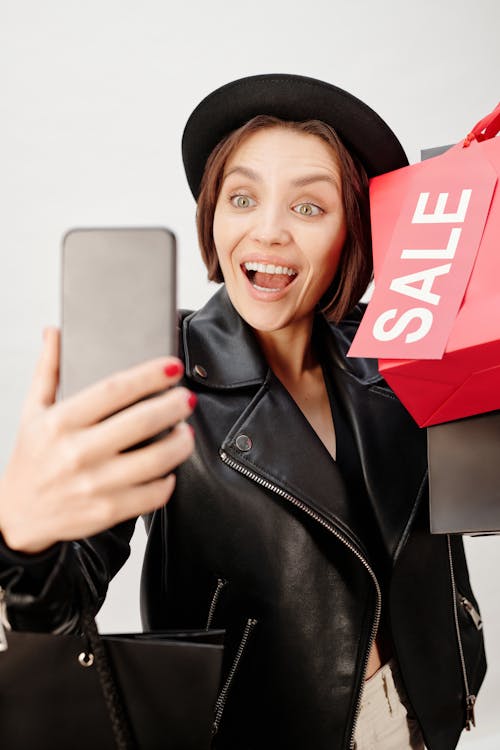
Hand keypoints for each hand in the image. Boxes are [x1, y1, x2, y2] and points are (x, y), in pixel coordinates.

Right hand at [0, 328, 194, 553]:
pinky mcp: (107, 511)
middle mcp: (77, 452)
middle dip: (174, 405)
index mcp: (60, 422)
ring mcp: (94, 484)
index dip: (149, 375)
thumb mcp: (32, 411)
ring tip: (186, 431)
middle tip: (187, 397)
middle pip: (142, 421)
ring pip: (155, 459)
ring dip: (180, 442)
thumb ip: (48, 369)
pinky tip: (169, 467)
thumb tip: (54, 332)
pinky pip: (152, 494)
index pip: (114, 389)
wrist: (17, 517)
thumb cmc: (31, 460)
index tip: (172, 366)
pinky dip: (168, 479)